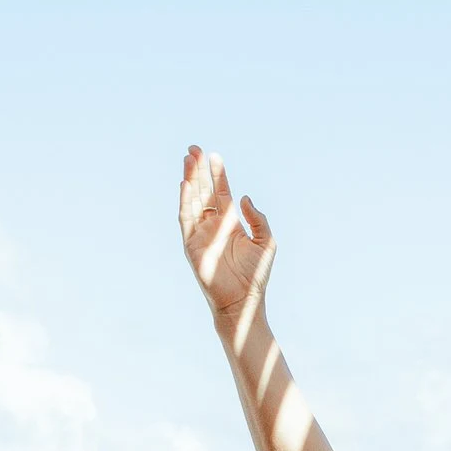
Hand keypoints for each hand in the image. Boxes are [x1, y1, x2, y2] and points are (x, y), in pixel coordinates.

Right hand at [180, 145, 274, 335]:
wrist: (243, 301)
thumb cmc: (255, 275)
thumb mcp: (266, 241)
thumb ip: (257, 218)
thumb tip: (243, 198)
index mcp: (230, 222)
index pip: (221, 192)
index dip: (217, 174)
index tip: (214, 156)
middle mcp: (213, 225)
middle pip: (203, 191)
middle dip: (198, 170)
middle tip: (194, 149)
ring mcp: (200, 234)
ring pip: (192, 200)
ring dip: (189, 180)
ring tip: (189, 160)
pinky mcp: (191, 245)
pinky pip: (185, 219)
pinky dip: (184, 202)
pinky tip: (185, 185)